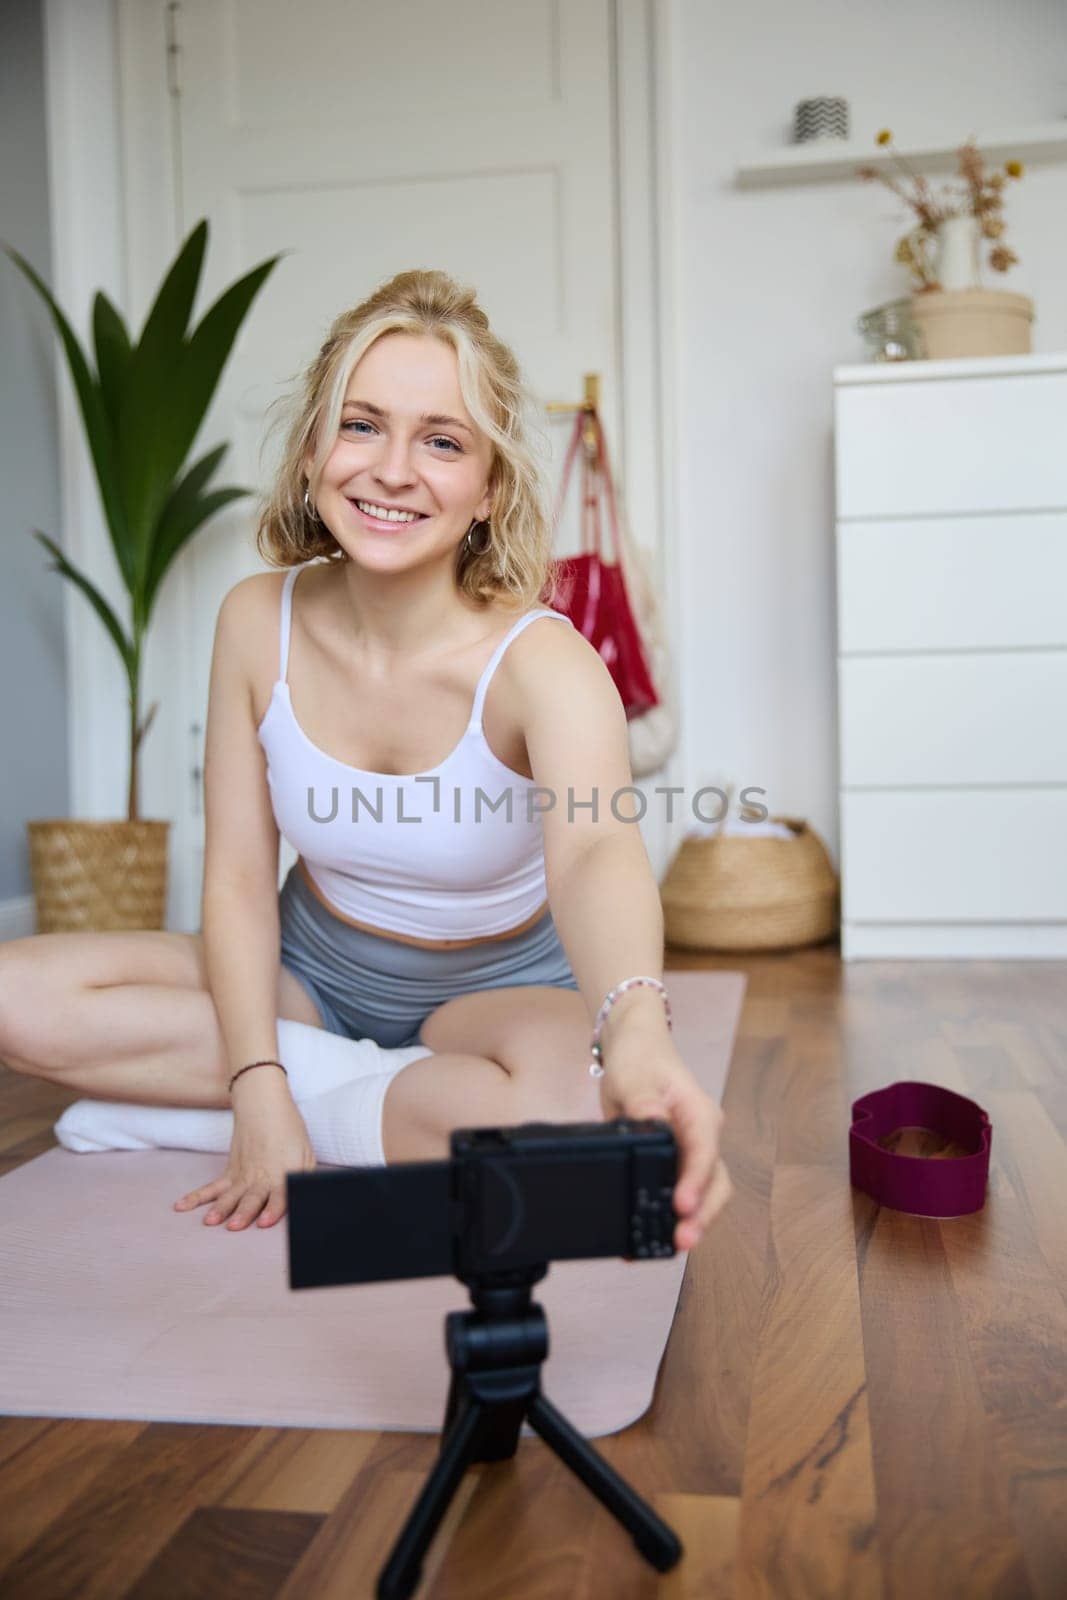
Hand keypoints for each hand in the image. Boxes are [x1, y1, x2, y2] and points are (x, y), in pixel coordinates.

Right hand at [173, 1096, 315, 1230]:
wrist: (263, 1105)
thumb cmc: (290, 1131)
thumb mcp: (306, 1154)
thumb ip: (305, 1178)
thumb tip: (307, 1197)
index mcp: (282, 1174)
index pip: (280, 1197)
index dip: (273, 1211)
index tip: (264, 1222)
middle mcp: (260, 1177)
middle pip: (251, 1198)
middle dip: (243, 1213)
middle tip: (234, 1226)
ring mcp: (242, 1175)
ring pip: (229, 1195)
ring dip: (220, 1209)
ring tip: (210, 1221)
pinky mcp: (230, 1171)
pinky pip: (211, 1187)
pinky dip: (195, 1197)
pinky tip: (181, 1206)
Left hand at [598, 1041, 732, 1252]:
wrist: (636, 1051)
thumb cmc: (640, 1060)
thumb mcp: (635, 1077)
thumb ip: (643, 1103)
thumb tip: (652, 1125)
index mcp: (699, 1114)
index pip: (704, 1151)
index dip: (696, 1181)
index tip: (682, 1206)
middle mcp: (703, 1137)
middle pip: (715, 1182)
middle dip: (703, 1214)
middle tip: (682, 1240)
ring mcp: (692, 1152)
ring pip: (705, 1194)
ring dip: (693, 1221)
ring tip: (670, 1246)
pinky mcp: (676, 1164)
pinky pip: (680, 1193)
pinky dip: (671, 1217)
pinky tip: (651, 1236)